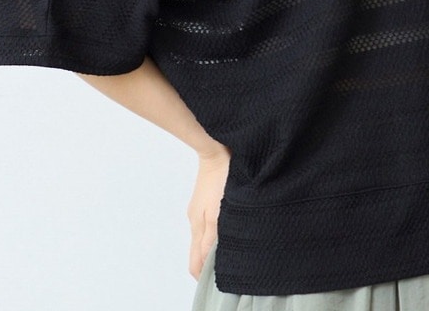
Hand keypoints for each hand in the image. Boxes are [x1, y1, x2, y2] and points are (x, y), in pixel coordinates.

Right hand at [187, 145, 231, 280]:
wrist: (217, 148)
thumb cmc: (220, 177)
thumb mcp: (218, 211)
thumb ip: (212, 238)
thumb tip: (207, 263)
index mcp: (197, 227)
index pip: (195, 263)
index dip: (203, 275)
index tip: (219, 279)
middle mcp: (196, 221)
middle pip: (199, 252)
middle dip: (210, 263)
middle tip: (230, 265)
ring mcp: (201, 210)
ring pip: (205, 237)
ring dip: (216, 246)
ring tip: (234, 248)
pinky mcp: (208, 200)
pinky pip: (210, 223)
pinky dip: (217, 231)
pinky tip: (231, 227)